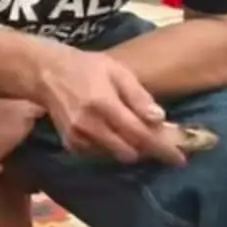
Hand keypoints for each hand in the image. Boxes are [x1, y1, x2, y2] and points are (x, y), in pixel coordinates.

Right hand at [33, 44, 186, 166]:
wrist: (47, 73)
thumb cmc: (87, 67)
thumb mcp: (117, 71)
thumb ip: (138, 96)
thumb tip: (160, 119)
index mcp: (105, 104)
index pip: (140, 134)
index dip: (162, 148)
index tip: (179, 159)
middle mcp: (90, 125)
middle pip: (130, 151)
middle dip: (148, 149)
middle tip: (161, 141)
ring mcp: (78, 137)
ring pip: (116, 156)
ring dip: (131, 149)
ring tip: (137, 134)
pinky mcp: (71, 144)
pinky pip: (100, 155)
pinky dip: (112, 148)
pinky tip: (113, 132)